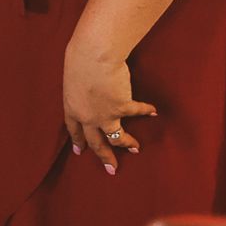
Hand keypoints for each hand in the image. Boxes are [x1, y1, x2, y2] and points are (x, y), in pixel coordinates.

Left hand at [62, 49, 156, 173]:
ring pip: (117, 137)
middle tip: (111, 169)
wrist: (93, 56)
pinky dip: (146, 110)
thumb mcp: (72, 79)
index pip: (73, 130)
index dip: (78, 141)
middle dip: (104, 157)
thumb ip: (79, 90)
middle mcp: (87, 117)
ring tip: (135, 149)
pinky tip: (153, 112)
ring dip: (127, 144)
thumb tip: (87, 91)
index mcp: (72, 108)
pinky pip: (136, 112)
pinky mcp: (122, 107)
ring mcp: (105, 115)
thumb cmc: (79, 60)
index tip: (80, 152)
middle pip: (96, 142)